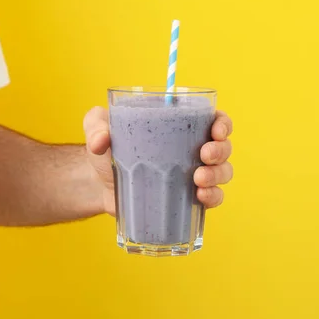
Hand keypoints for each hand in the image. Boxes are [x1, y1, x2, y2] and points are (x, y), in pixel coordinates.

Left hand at [83, 107, 232, 214]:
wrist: (98, 185)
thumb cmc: (105, 149)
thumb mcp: (96, 127)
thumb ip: (95, 125)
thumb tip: (100, 141)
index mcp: (179, 125)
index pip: (212, 119)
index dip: (223, 123)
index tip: (216, 130)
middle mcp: (192, 149)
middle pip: (223, 146)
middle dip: (221, 150)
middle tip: (204, 155)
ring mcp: (192, 175)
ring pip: (223, 172)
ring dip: (218, 175)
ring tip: (198, 179)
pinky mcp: (187, 199)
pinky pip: (213, 198)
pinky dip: (214, 198)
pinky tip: (201, 197)